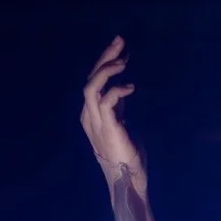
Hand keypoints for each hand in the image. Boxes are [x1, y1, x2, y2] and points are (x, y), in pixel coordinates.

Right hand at [81, 37, 146, 193]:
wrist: (129, 179)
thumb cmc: (127, 153)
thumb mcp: (121, 122)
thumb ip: (119, 106)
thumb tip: (124, 87)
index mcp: (91, 113)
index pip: (94, 81)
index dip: (106, 62)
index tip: (123, 49)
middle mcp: (89, 116)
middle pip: (91, 79)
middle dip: (104, 57)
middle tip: (120, 41)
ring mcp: (96, 122)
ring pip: (91, 87)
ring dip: (106, 71)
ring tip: (123, 61)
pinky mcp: (108, 128)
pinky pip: (107, 102)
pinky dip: (118, 90)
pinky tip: (131, 87)